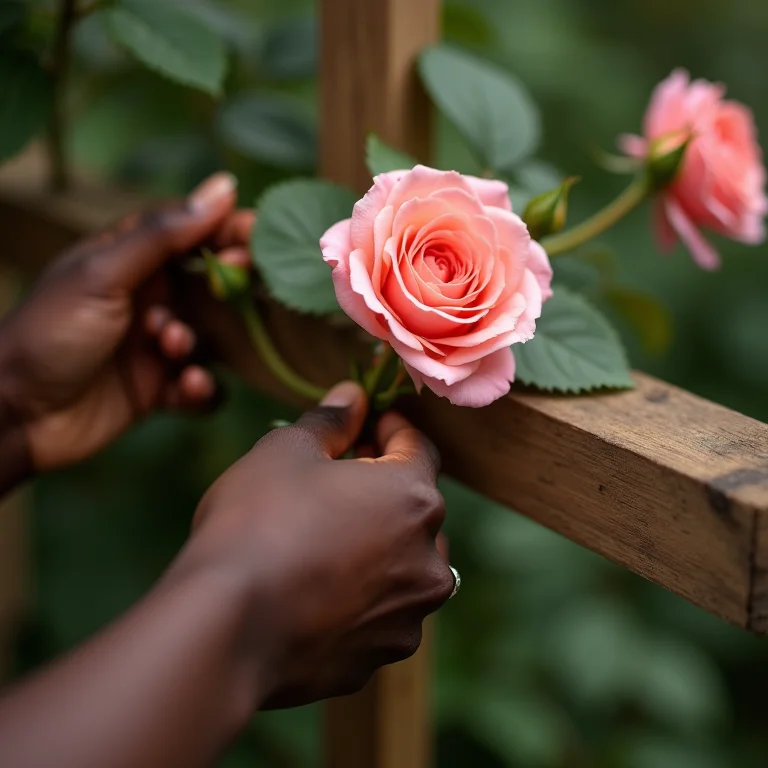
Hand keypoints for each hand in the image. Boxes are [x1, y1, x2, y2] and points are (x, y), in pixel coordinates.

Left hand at [0, 173, 253, 472]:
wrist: (17, 414)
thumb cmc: (51, 331)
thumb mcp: (103, 273)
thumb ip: (163, 234)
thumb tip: (223, 186)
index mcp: (130, 260)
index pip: (191, 232)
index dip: (226, 230)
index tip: (258, 237)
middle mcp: (149, 299)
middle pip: (210, 285)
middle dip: (227, 291)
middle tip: (233, 293)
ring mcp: (156, 347)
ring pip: (209, 339)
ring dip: (197, 343)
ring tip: (170, 347)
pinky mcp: (160, 390)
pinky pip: (202, 387)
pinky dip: (202, 389)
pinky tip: (186, 388)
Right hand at [183, 381, 453, 707]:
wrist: (226, 630)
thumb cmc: (257, 523)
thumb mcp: (286, 452)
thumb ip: (330, 420)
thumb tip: (353, 395)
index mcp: (413, 496)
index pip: (417, 447)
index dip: (390, 429)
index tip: (367, 423)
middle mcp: (428, 557)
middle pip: (415, 506)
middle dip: (382, 485)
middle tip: (338, 476)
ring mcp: (409, 613)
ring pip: (405, 562)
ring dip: (380, 542)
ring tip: (330, 535)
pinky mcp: (381, 655)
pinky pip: (382, 610)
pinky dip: (363, 593)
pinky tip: (321, 588)